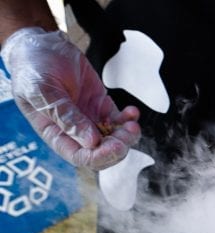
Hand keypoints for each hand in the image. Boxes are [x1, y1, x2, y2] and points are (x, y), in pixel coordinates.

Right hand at [1, 28, 140, 169]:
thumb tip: (90, 141)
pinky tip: (132, 111)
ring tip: (132, 123)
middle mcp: (74, 131)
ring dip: (128, 136)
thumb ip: (64, 116)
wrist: (43, 45)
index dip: (100, 157)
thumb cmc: (34, 68)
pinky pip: (120, 121)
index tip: (114, 146)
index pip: (81, 157)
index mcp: (56, 134)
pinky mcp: (102, 107)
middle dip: (119, 147)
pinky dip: (129, 119)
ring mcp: (90, 120)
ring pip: (114, 139)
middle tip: (128, 133)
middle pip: (102, 152)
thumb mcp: (42, 90)